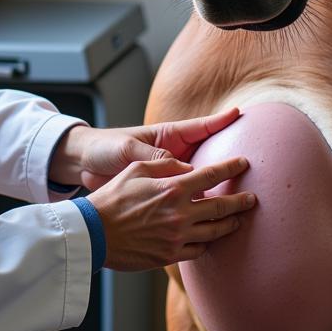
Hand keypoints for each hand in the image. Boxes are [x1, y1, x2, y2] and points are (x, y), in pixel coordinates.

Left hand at [48, 103, 243, 190]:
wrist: (83, 165)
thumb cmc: (104, 148)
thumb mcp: (128, 150)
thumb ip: (153, 158)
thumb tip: (184, 171)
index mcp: (165, 137)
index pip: (198, 128)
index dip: (219, 121)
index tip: (239, 114)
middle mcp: (172, 155)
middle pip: (206, 156)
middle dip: (226, 158)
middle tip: (249, 161)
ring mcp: (167, 175)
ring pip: (198, 180)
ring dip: (214, 186)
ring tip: (238, 192)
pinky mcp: (160, 194)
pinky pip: (183, 198)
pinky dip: (195, 205)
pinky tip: (209, 216)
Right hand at [87, 155, 254, 270]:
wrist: (94, 233)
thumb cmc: (112, 197)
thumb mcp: (135, 169)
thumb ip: (164, 165)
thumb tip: (187, 166)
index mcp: (172, 188)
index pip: (211, 175)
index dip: (230, 168)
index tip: (243, 163)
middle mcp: (180, 213)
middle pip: (220, 207)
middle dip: (240, 201)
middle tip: (253, 199)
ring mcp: (177, 237)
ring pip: (214, 232)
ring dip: (230, 225)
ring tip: (238, 220)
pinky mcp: (170, 255)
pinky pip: (198, 250)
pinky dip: (207, 243)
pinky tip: (210, 239)